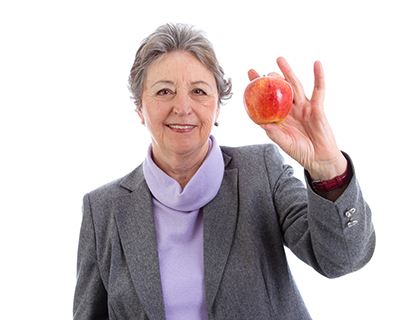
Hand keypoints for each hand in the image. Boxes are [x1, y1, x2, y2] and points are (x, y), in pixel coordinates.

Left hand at [248, 57, 346, 180]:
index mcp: (280, 118)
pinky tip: (316, 63)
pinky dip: (319, 76)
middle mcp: (290, 109)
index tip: (248, 80)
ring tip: (279, 59)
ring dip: (288, 72)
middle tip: (260, 72)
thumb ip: (275, 134)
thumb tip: (264, 125)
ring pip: (295, 86)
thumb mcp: (285, 143)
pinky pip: (318, 90)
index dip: (257, 91)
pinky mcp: (317, 107)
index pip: (266, 101)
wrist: (320, 158)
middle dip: (269, 79)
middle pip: (279, 90)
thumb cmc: (300, 151)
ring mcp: (304, 106)